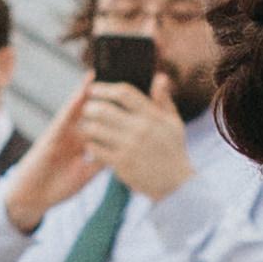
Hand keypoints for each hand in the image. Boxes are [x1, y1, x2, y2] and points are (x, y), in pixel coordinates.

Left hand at [39, 70, 187, 203]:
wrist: (176, 184)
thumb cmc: (173, 150)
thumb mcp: (173, 123)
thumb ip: (163, 100)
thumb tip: (159, 77)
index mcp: (152, 116)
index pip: (124, 93)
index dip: (105, 87)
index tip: (93, 88)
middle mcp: (140, 129)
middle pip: (104, 109)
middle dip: (90, 106)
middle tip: (87, 108)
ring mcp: (129, 147)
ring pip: (96, 129)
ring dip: (87, 125)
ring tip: (85, 125)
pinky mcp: (121, 164)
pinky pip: (96, 149)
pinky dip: (90, 145)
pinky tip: (91, 144)